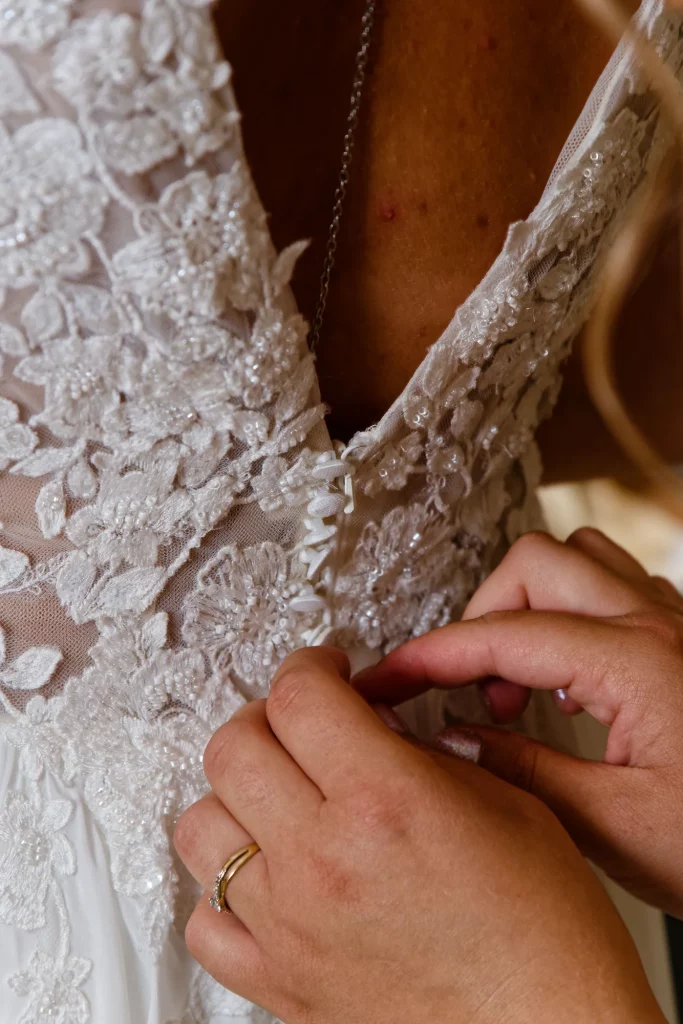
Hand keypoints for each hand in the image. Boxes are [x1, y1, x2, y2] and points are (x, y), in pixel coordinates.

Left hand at [174, 647, 661, 1023]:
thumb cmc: (545, 930)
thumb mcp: (505, 802)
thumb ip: (420, 753)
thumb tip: (368, 726)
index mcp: (386, 801)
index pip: (299, 696)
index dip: (309, 666)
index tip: (324, 670)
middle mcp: (324, 860)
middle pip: (232, 749)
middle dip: (264, 716)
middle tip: (299, 721)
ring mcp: (291, 926)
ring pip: (201, 826)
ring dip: (234, 794)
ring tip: (275, 793)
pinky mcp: (281, 984)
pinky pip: (205, 921)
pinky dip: (222, 888)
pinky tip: (264, 874)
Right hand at [357, 528, 682, 916]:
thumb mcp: (616, 828)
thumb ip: (521, 774)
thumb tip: (451, 741)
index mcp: (638, 664)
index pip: (501, 635)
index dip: (430, 657)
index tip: (388, 680)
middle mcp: (659, 625)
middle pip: (537, 562)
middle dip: (484, 615)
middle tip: (472, 685)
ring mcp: (677, 624)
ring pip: (580, 560)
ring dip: (531, 606)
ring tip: (521, 675)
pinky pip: (614, 588)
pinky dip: (570, 618)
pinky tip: (570, 678)